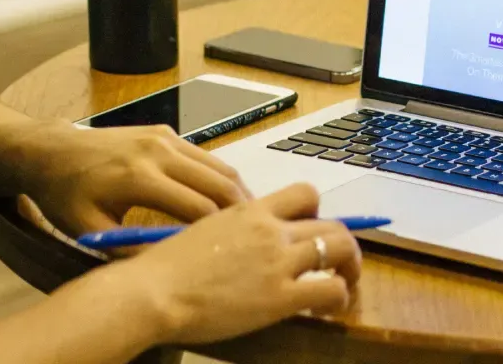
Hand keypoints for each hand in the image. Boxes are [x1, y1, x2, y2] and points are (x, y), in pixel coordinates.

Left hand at [12, 122, 251, 237]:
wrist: (52, 150)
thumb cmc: (66, 196)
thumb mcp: (90, 230)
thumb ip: (130, 249)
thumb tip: (173, 267)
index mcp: (139, 178)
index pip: (198, 208)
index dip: (220, 233)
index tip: (234, 254)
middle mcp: (159, 152)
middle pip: (219, 184)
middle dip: (241, 212)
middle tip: (258, 237)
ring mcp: (165, 137)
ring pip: (218, 166)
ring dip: (237, 193)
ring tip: (248, 221)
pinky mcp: (166, 131)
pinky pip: (204, 156)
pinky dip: (220, 178)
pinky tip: (224, 199)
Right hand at [129, 183, 362, 344]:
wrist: (153, 292)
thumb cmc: (164, 267)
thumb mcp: (203, 230)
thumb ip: (232, 230)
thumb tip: (241, 243)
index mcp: (251, 210)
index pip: (305, 193)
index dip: (318, 212)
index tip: (311, 231)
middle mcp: (271, 229)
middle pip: (331, 224)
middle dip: (342, 245)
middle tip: (338, 265)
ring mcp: (279, 262)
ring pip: (341, 249)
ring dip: (350, 268)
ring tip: (343, 285)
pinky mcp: (281, 296)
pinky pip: (332, 289)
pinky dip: (339, 297)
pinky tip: (327, 310)